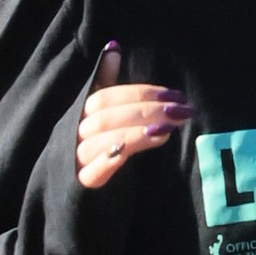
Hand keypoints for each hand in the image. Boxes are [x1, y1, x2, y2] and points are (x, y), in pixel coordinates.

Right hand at [77, 41, 193, 189]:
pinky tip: (134, 151)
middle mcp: (74, 134)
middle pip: (106, 115)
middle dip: (146, 110)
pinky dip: (112, 157)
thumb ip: (104, 84)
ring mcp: (75, 161)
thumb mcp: (101, 119)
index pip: (106, 97)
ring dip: (136, 131)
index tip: (174, 95)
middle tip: (181, 110)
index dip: (140, 93)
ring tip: (168, 129)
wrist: (75, 207)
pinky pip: (93, 171)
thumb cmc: (94, 155)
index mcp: (80, 115)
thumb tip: (112, 47)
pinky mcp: (81, 188)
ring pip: (102, 138)